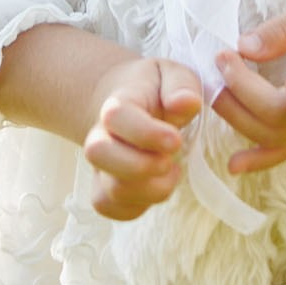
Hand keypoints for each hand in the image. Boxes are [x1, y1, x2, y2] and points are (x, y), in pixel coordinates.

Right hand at [83, 57, 201, 221]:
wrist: (126, 104)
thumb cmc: (155, 90)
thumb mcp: (173, 75)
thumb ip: (182, 86)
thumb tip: (187, 102)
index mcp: (117, 103)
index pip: (116, 117)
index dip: (147, 133)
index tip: (176, 139)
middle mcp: (99, 135)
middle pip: (99, 154)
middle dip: (141, 165)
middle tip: (171, 159)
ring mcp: (99, 165)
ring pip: (110, 189)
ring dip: (149, 190)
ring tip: (171, 170)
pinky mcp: (103, 189)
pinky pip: (111, 208)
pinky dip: (138, 206)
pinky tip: (157, 185)